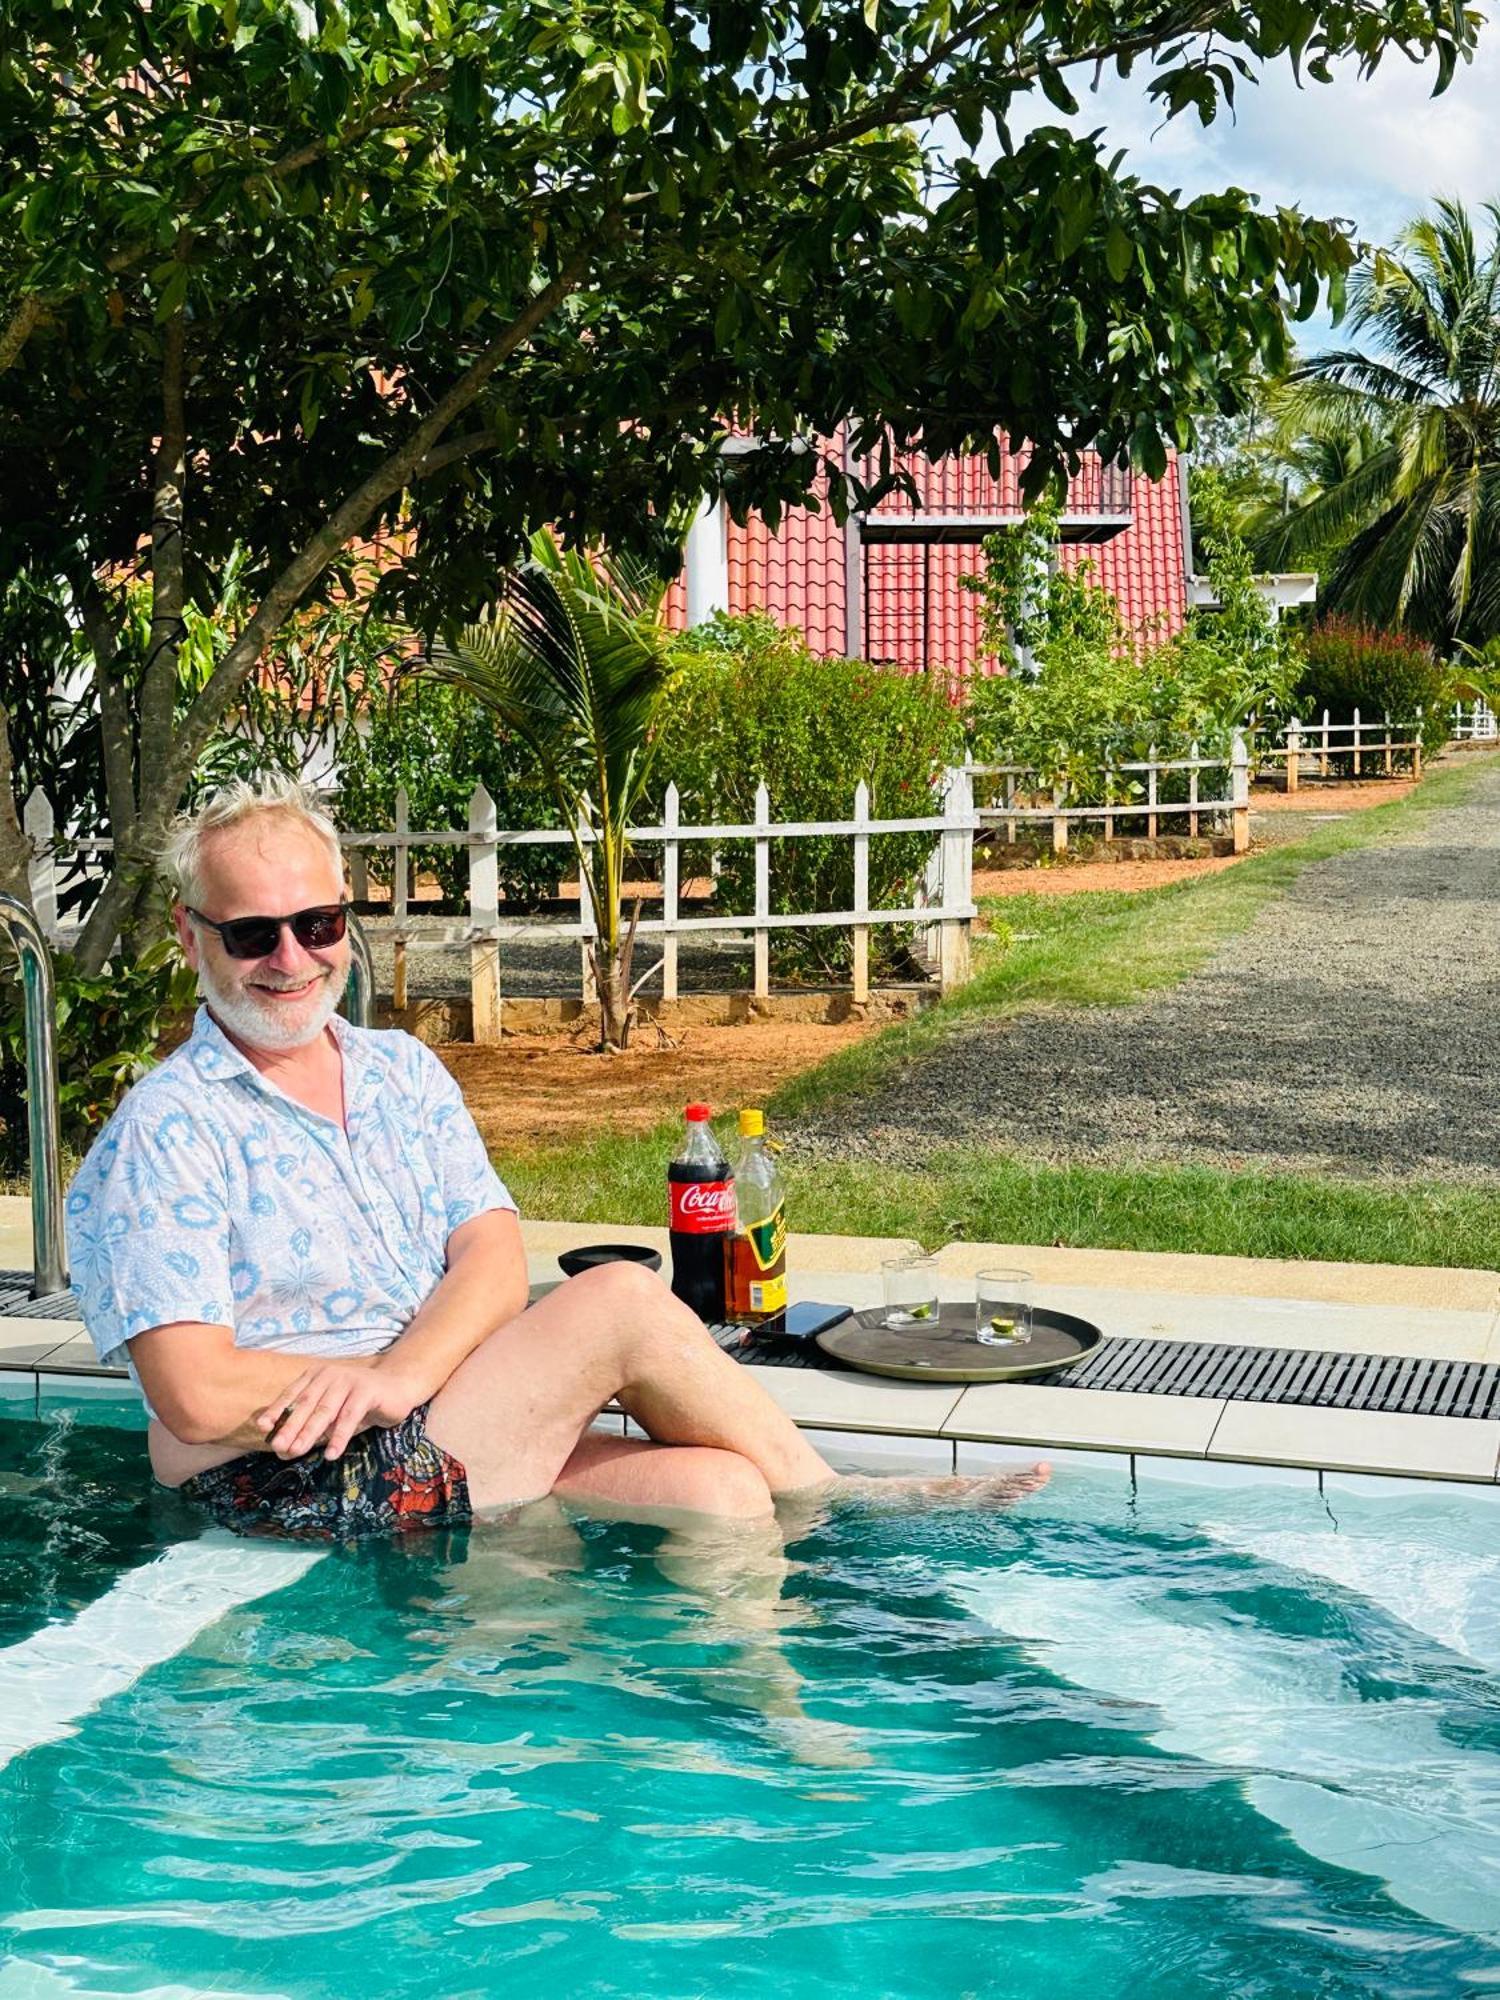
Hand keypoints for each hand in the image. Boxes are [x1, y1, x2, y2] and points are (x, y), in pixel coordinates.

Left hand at [254, 1363, 421, 1461]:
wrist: (397, 1387)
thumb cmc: (359, 1402)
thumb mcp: (332, 1410)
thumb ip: (312, 1423)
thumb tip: (285, 1448)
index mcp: (317, 1376)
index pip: (293, 1394)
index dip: (277, 1410)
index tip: (263, 1426)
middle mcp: (330, 1375)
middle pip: (306, 1404)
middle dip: (290, 1426)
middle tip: (278, 1446)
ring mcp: (348, 1381)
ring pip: (325, 1410)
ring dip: (310, 1432)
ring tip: (297, 1451)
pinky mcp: (366, 1391)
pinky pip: (349, 1417)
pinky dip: (339, 1436)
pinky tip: (332, 1454)